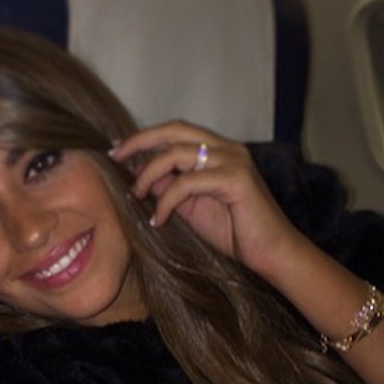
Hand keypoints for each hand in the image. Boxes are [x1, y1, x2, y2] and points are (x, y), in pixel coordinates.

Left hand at [111, 120, 305, 279]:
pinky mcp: (236, 179)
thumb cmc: (233, 231)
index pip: (175, 131)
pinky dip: (166, 201)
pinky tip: (158, 220)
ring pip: (176, 155)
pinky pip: (187, 183)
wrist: (269, 253)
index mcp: (218, 150)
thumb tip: (141, 176)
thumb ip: (170, 187)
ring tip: (136, 196)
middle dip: (139, 142)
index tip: (117, 151)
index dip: (144, 137)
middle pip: (174, 130)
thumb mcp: (191, 206)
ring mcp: (233, 160)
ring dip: (148, 175)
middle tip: (114, 157)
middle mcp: (227, 148)